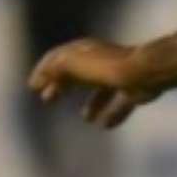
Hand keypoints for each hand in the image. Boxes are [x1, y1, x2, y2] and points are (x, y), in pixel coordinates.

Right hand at [28, 38, 156, 129]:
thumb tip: (41, 76)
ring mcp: (120, 74)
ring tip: (85, 118)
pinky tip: (105, 126)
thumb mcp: (73, 64)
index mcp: (85, 51)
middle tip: (47, 99)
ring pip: (102, 90)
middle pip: (79, 73)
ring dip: (92, 104)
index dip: (44, 71)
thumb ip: (55, 68)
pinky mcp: (136, 89)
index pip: (58, 58)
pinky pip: (122, 103)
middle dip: (61, 86)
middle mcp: (101, 60)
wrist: (144, 72)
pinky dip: (113, 114)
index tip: (33, 85)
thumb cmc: (105, 67)